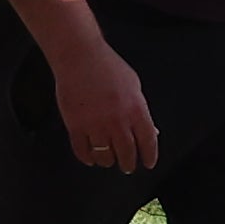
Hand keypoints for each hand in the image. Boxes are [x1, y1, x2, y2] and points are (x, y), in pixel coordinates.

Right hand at [50, 37, 158, 173]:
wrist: (79, 57)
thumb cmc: (107, 66)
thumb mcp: (134, 85)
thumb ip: (141, 108)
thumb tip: (149, 130)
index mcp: (136, 109)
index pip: (148, 141)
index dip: (149, 156)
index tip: (148, 163)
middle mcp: (117, 121)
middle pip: (127, 153)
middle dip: (128, 164)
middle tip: (127, 166)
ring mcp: (95, 125)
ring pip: (104, 156)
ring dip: (108, 161)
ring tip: (108, 161)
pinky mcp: (75, 126)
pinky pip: (82, 151)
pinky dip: (87, 158)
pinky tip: (90, 158)